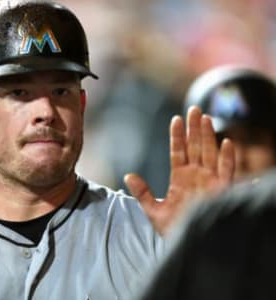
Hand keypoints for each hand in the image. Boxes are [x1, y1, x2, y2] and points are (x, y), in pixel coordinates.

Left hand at [124, 106, 234, 234]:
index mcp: (180, 178)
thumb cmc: (174, 229)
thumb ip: (142, 192)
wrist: (189, 245)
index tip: (175, 119)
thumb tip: (127, 176)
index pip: (178, 151)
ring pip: (210, 153)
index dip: (177, 136)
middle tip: (194, 109)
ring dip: (209, 136)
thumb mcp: (153, 210)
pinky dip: (227, 158)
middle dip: (195, 128)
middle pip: (196, 147)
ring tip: (205, 118)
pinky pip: (227, 172)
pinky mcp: (222, 191)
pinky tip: (225, 143)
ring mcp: (210, 181)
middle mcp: (196, 176)